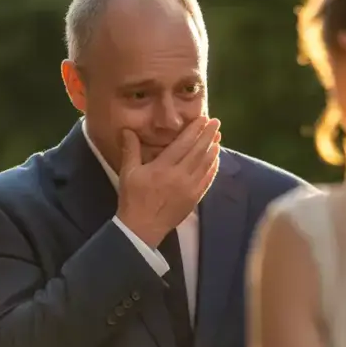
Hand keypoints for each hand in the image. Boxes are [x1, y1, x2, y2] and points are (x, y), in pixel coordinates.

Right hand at [117, 116, 220, 246]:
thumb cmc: (133, 199)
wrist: (142, 228)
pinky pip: (207, 180)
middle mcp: (179, 176)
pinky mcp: (194, 199)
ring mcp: (189, 188)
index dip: (194, 130)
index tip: (203, 118)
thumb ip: (130, 150)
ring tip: (218, 137)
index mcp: (163, 167)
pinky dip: (213, 168)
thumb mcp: (128, 172)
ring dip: (213, 149)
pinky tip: (215, 160)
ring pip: (205, 164)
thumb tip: (128, 130)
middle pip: (198, 151)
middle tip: (216, 123)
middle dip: (208, 135)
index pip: (183, 143)